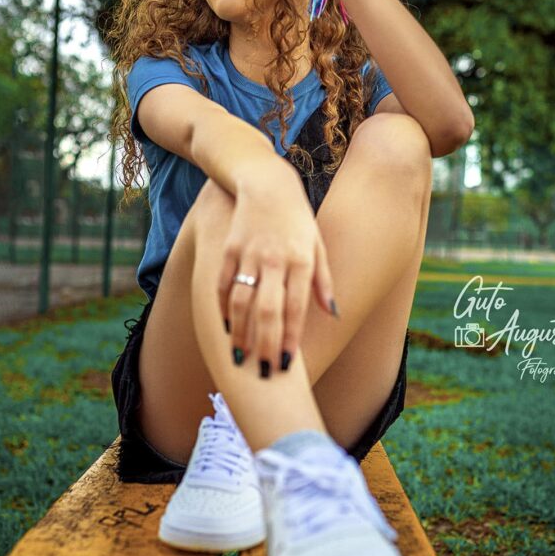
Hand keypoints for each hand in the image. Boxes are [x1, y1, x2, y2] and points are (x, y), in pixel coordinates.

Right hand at [217, 165, 336, 375]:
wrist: (266, 182)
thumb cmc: (297, 219)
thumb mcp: (318, 246)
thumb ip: (323, 281)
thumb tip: (332, 314)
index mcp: (301, 261)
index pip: (295, 309)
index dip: (289, 339)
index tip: (286, 365)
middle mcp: (275, 260)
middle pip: (267, 311)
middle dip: (265, 345)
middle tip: (263, 373)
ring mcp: (249, 254)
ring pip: (241, 302)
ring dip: (240, 334)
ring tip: (240, 360)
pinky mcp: (228, 249)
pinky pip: (222, 285)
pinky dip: (222, 310)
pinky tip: (226, 330)